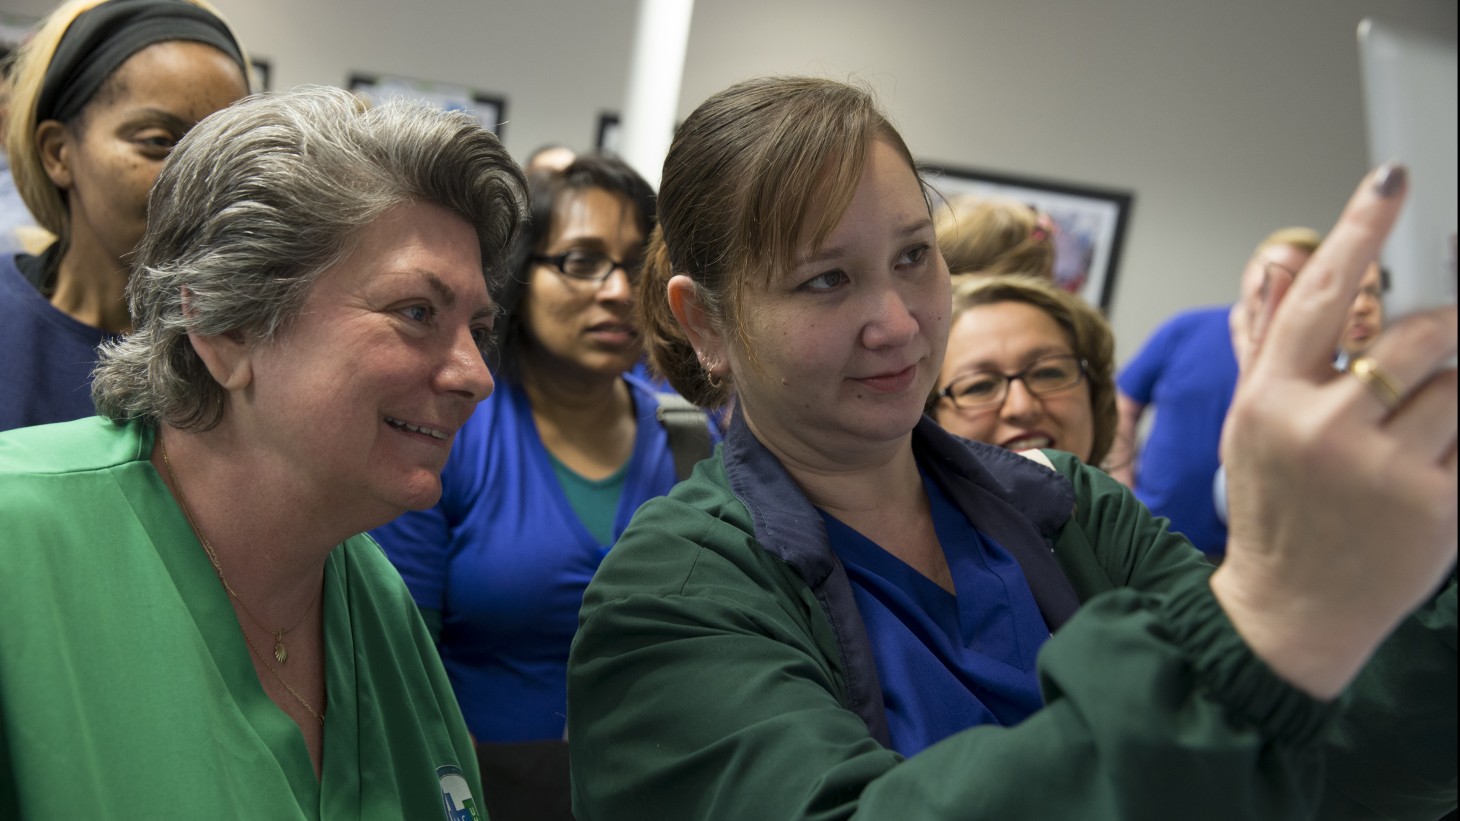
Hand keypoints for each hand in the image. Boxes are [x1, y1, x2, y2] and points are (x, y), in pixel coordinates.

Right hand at [1212, 163, 1457, 700]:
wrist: (1291, 611)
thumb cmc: (1273, 511)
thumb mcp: (1247, 423)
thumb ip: (1266, 343)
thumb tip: (1271, 268)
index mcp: (1269, 402)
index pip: (1318, 296)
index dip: (1360, 231)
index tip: (1392, 180)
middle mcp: (1323, 431)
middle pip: (1418, 334)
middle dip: (1451, 323)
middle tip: (1451, 327)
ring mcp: (1383, 472)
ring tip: (1433, 411)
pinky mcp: (1438, 511)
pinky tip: (1443, 449)